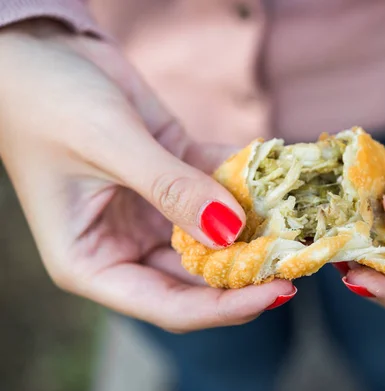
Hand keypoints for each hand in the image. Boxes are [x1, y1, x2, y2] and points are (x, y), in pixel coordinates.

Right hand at [0, 21, 294, 331]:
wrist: (43, 50)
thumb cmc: (49, 101)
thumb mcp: (109, 145)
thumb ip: (171, 189)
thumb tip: (231, 230)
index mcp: (94, 262)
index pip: (168, 306)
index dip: (225, 307)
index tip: (278, 292)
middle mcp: (127, 245)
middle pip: (200, 278)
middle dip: (251, 270)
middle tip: (301, 255)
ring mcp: (155, 212)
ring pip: (216, 235)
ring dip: (257, 227)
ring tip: (301, 219)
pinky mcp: (176, 177)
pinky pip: (218, 186)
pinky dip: (247, 181)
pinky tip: (279, 173)